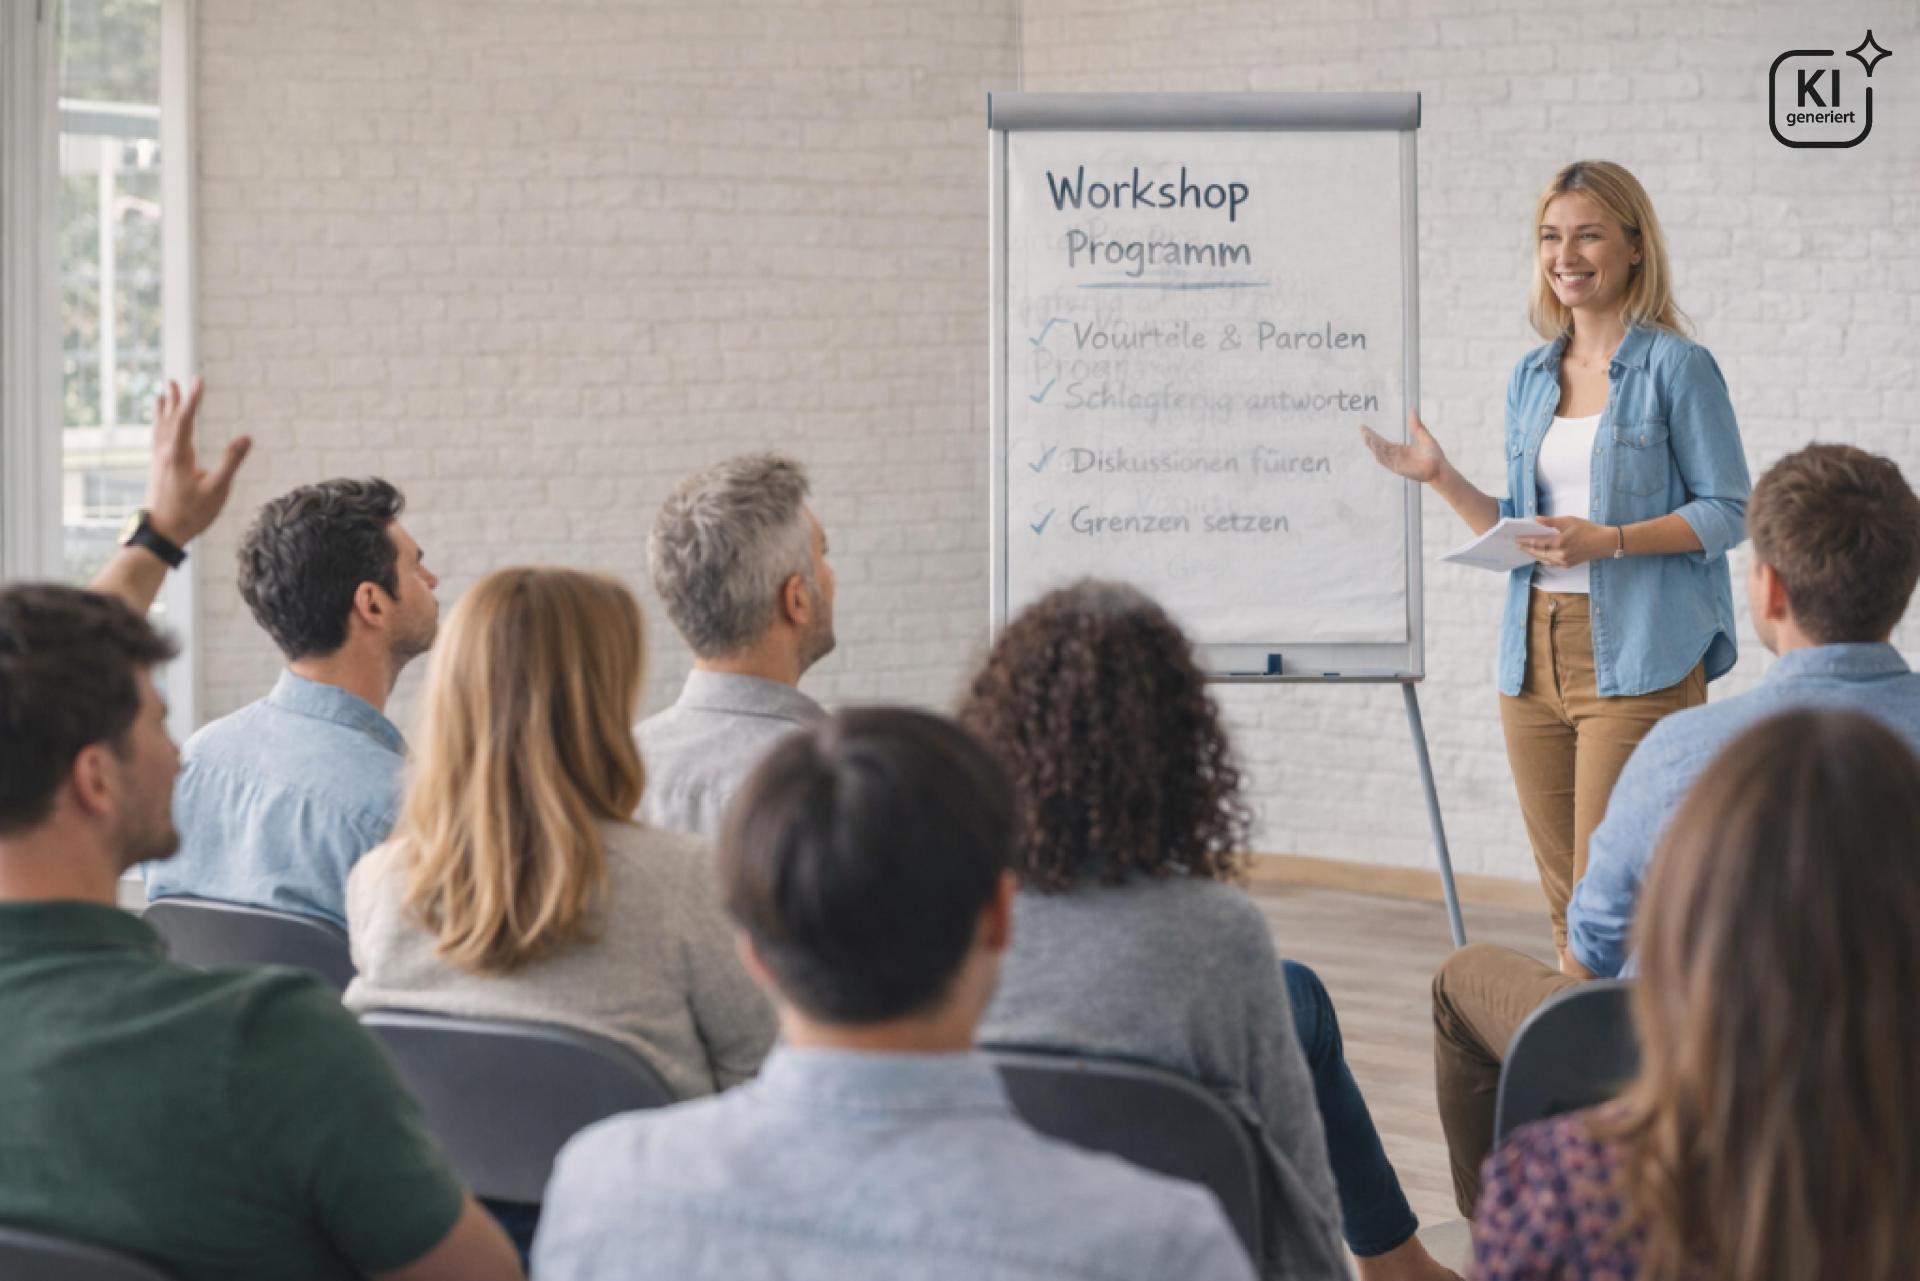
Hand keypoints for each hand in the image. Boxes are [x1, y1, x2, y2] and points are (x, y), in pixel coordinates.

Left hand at [143, 378, 251, 545]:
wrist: (162, 532)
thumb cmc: (191, 513)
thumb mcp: (217, 489)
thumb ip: (231, 461)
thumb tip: (246, 438)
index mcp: (179, 454)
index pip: (186, 419)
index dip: (193, 398)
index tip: (199, 379)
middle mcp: (165, 452)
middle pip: (170, 419)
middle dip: (176, 399)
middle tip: (177, 380)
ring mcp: (158, 460)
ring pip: (159, 428)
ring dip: (163, 410)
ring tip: (162, 394)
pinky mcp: (157, 468)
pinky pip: (156, 438)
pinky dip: (158, 425)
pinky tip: (159, 426)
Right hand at [1359, 410, 1446, 484]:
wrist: (1440, 468)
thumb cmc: (1434, 455)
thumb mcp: (1423, 435)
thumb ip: (1416, 425)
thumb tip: (1412, 409)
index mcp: (1400, 450)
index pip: (1383, 442)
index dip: (1373, 435)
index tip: (1364, 427)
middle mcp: (1396, 457)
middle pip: (1378, 447)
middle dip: (1369, 439)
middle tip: (1361, 429)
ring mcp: (1396, 464)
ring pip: (1380, 455)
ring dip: (1372, 446)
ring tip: (1366, 437)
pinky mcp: (1399, 469)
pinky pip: (1386, 462)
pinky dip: (1379, 455)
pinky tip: (1375, 447)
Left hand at [1517, 516, 1613, 568]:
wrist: (1604, 542)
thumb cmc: (1588, 529)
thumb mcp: (1569, 521)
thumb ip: (1551, 521)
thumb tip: (1536, 519)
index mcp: (1559, 542)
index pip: (1537, 542)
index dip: (1525, 541)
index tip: (1516, 539)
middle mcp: (1560, 554)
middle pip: (1538, 553)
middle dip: (1527, 549)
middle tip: (1517, 545)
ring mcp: (1564, 561)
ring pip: (1544, 559)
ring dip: (1534, 555)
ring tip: (1526, 550)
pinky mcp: (1568, 565)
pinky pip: (1551, 563)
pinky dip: (1543, 558)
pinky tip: (1539, 555)